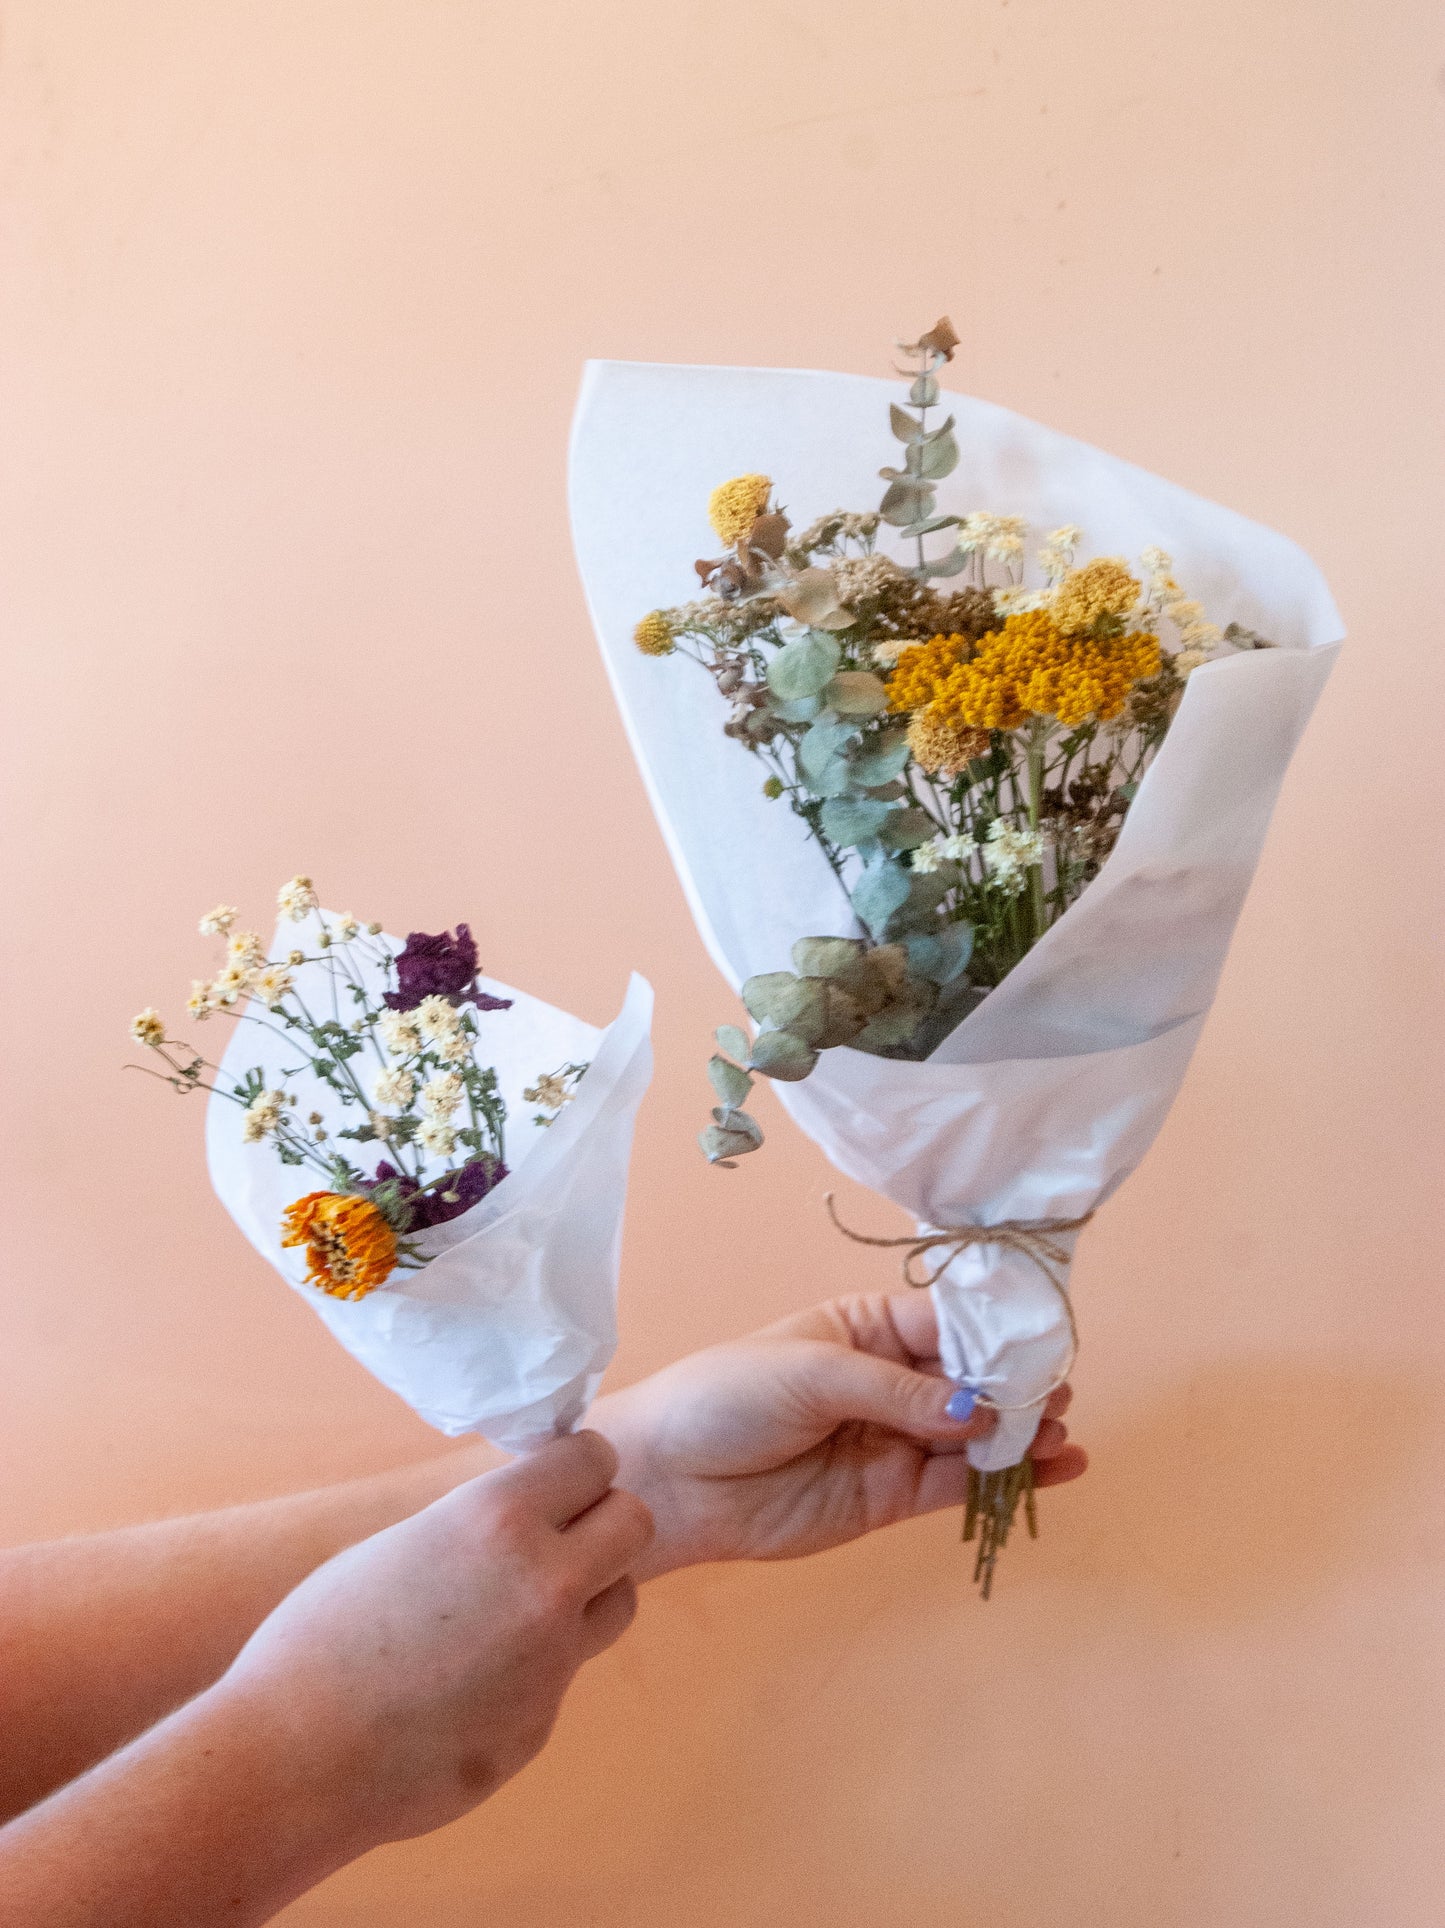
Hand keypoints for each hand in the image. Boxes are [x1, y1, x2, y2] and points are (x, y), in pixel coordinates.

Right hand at [216, 1431, 652, 1846]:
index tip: (555, 1480)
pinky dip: (535, 1669)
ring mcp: (552, 1661)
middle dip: (604, 1521)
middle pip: (636, 1521)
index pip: (594, 1458)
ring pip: (622, 1600)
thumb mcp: (405, 1542)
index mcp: (499, 1519)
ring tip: (524, 1604)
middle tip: (561, 1535)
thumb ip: (481, 1528)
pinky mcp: (542, 1724)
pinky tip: (471, 1682)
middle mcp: (544, 1583)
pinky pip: (565, 1674)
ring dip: (592, 1593)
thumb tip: (532, 1516)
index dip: (577, 1468)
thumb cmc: (321, 1635)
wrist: (292, 1759)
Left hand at [592, 1294, 1083, 1575]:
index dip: (994, 1335)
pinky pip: (958, 1484)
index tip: (1042, 1345)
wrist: (668, 1479)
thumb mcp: (813, 1371)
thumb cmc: (725, 1397)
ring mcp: (894, 1441)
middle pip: (971, 1381)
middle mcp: (890, 1381)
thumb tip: (976, 1409)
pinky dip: (1004, 1479)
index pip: (947, 1324)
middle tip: (1058, 1397)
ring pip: (974, 1435)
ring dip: (1021, 1434)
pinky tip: (1052, 1467)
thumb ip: (897, 1391)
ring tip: (1060, 1433)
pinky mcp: (890, 1496)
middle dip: (1016, 1387)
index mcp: (867, 1327)